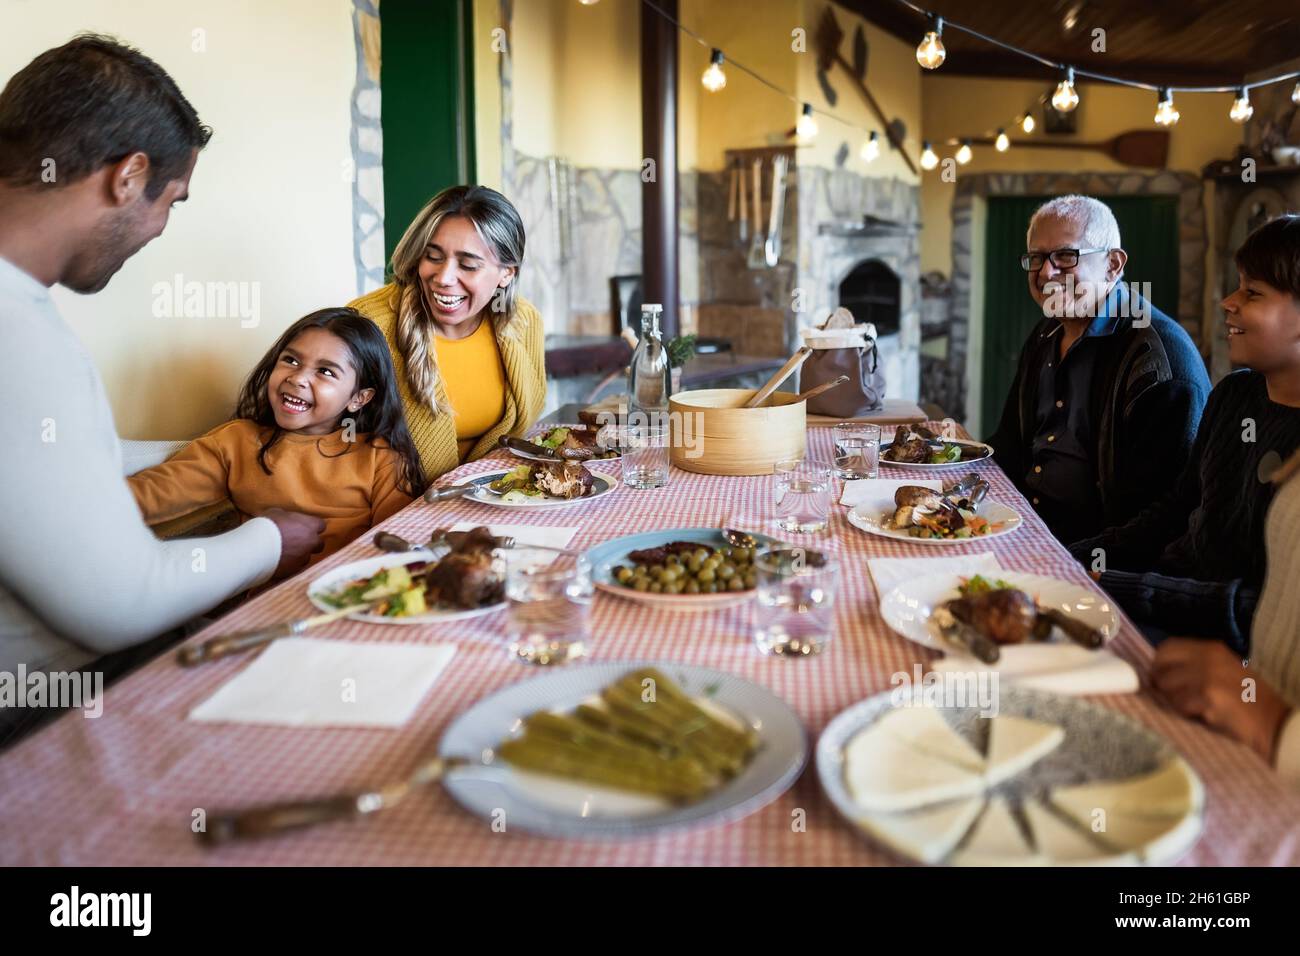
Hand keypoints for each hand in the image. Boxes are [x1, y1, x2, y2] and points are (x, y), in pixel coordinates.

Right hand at [262, 508, 325, 578]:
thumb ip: (289, 517)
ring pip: (307, 557)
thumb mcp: (277, 513)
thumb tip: (288, 519)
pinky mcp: (294, 570)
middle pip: (319, 544)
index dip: (313, 526)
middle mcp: (311, 543)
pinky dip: (290, 564)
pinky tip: (280, 561)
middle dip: (311, 543)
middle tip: (298, 541)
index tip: (305, 527)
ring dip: (300, 554)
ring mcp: (303, 558)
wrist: (256, 548)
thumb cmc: (266, 526)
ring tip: (286, 552)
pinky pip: (295, 567)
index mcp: (309, 527)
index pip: (321, 525)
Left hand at [1152, 638, 1291, 761]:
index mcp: (1211, 648)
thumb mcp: (1223, 669)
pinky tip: (1205, 714)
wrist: (1272, 721)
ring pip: (1167, 688)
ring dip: (1175, 701)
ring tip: (1195, 707)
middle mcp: (1206, 657)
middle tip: (1174, 696)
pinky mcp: (1207, 695)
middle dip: (1162, 684)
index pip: (1166, 648)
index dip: (1159, 665)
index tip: (1161, 678)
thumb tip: (1160, 671)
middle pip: (1161, 667)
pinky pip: (1179, 705)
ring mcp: (1206, 675)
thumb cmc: (1246, 698)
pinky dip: (1187, 713)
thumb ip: (1195, 665)